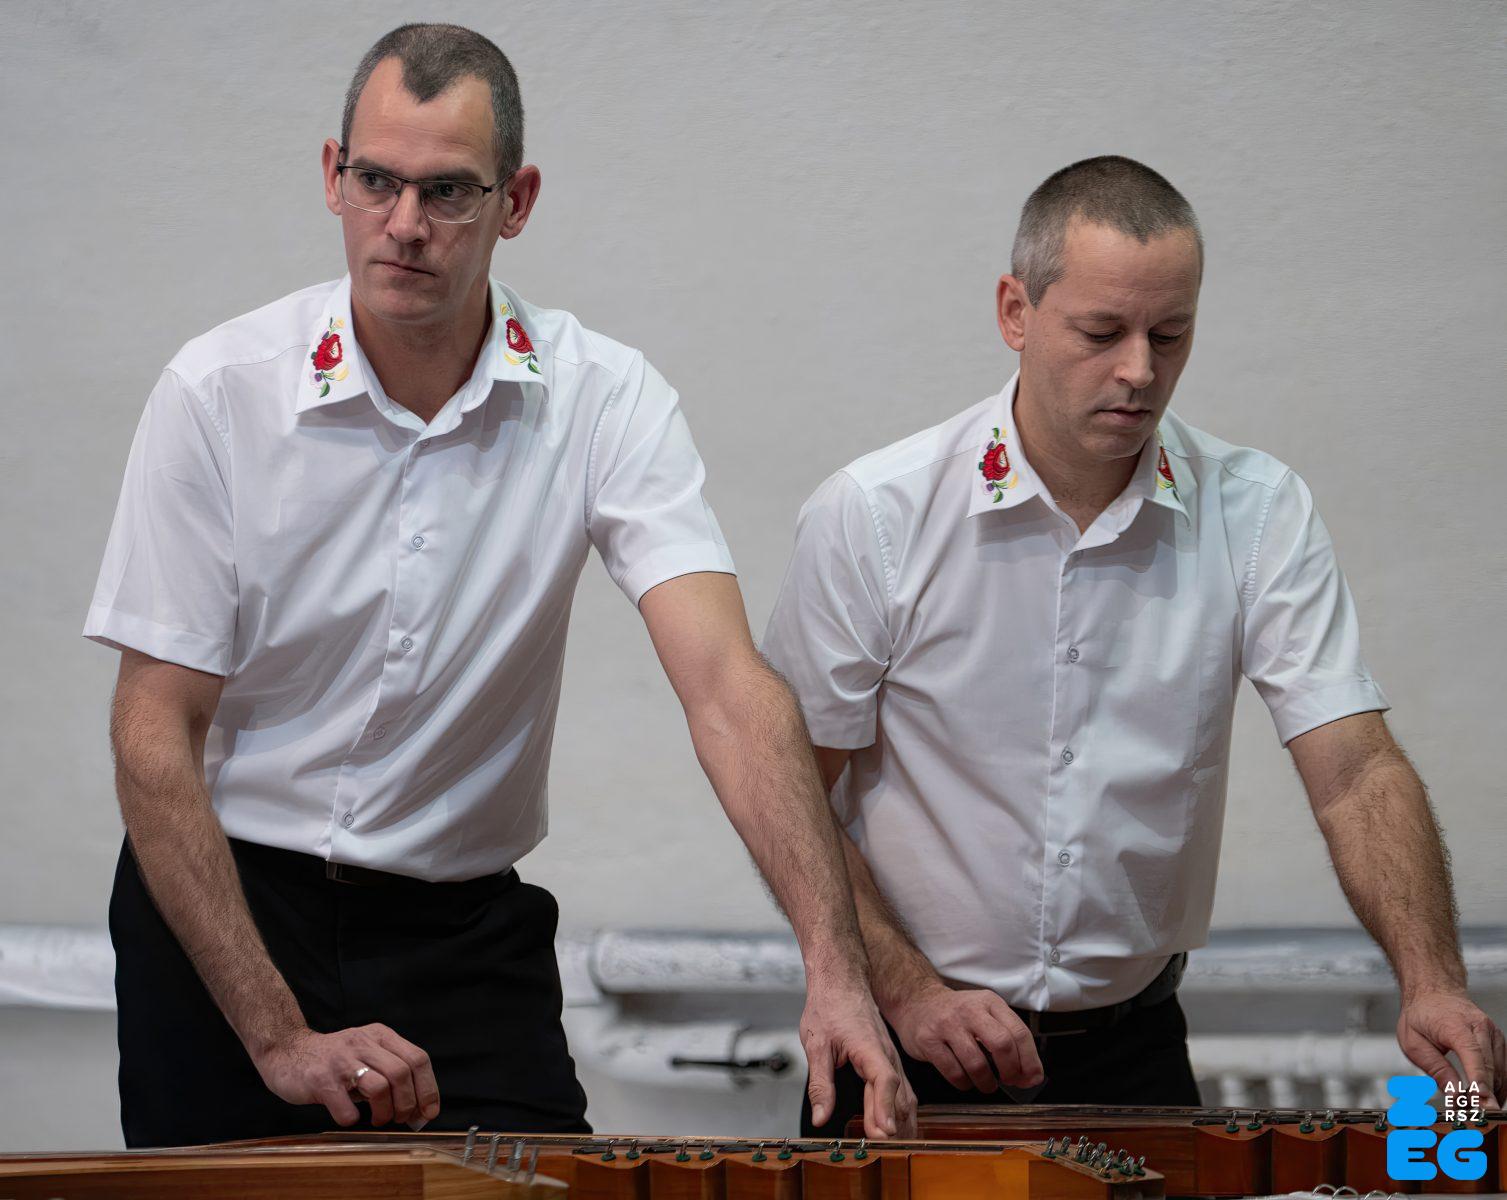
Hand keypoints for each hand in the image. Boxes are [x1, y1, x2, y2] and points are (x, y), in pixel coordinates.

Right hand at [250, 1024, 441, 1126]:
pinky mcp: (320, 1079)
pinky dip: (353, 1119)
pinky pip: (346, 1108)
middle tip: (399, 1118)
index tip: (429, 1112)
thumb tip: (419, 1109)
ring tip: (378, 1120)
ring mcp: (342, 1060)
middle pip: (402, 1073)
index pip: (417, 1059)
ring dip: (384, 1112)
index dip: (428, 1089)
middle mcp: (363, 1043)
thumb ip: (391, 1074)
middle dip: (407, 1104)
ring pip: (380, 1087)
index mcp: (380, 1035)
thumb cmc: (335, 1061)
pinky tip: (349, 1117)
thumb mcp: (367, 1054)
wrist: (286, 1050)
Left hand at [801, 984, 916, 1138]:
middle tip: (882, 1151)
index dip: (884, 1108)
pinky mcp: (889, 1060)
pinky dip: (902, 1112)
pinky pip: (902, 1090)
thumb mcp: (816, 1044)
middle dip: (892, 1126)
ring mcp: (892, 1057)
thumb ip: (820, 1083)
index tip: (882, 1132)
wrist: (841, 980)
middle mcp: (887, 1054)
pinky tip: (898, 1127)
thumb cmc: (830, 1006)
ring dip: (901, 1122)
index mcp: (870, 1048)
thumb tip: (821, 1117)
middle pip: (898, 1095)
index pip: (884, 1080)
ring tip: (893, 1148)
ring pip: (905, 1095)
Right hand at [889, 979, 1043, 1093]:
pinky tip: (965, 1080)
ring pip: (976, 1064)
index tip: (1031, 1078)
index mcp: (989, 1002)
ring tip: (986, 1084)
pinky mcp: (928, 1040)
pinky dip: (964, 1084)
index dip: (1030, 1061)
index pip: (1019, 1032)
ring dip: (986, 1083)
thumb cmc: (957, 1014)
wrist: (915, 1001)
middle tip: (1009, 1081)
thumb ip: (1007, 1038)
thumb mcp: (984, 1013)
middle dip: (1010, 1071)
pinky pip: (953, 1072)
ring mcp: (947, 1024)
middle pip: (1002, 1045)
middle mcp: (969, 1010)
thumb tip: (1029, 1075)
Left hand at [1397, 990, 1505, 1106]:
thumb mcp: (1414, 1042)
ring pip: (1500, 1072)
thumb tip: (1455, 1095)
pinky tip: (1486, 1099)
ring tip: (1479, 1113)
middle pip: (1490, 1067)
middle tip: (1479, 1118)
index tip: (1481, 1101)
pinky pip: (1503, 1069)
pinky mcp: (1498, 1042)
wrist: (1434, 992)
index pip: (1473, 1055)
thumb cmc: (1421, 1016)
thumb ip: (1435, 1069)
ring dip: (1493, 1094)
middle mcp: (1480, 1027)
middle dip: (1487, 1095)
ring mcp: (1493, 1034)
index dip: (1478, 1081)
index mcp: (1456, 1025)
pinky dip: (1496, 1086)